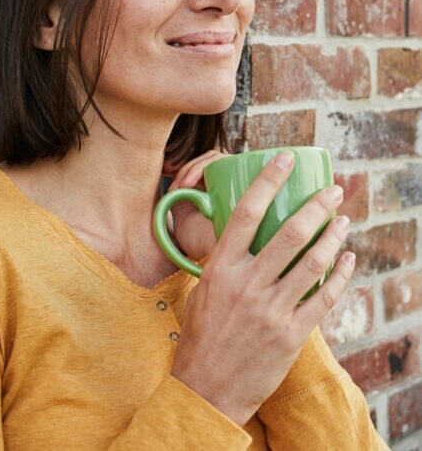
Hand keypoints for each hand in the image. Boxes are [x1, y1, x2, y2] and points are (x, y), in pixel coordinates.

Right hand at [171, 151, 354, 425]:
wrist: (207, 389)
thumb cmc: (201, 336)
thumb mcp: (203, 289)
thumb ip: (224, 261)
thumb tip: (242, 233)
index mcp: (220, 267)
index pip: (246, 212)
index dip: (268, 181)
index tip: (285, 159)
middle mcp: (246, 284)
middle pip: (288, 232)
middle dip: (316, 206)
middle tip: (333, 190)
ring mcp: (271, 310)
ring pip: (312, 262)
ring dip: (334, 236)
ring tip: (343, 220)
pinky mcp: (291, 334)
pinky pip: (322, 298)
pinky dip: (340, 276)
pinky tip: (348, 260)